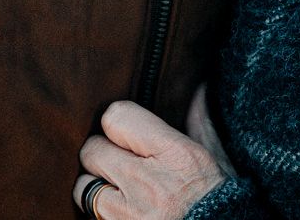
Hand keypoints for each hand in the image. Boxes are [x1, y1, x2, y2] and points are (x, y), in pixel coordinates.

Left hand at [75, 101, 224, 219]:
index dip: (116, 123)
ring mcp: (131, 216)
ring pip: (83, 187)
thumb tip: (196, 92)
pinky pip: (91, 214)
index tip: (123, 132)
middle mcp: (150, 184)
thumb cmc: (215, 201)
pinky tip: (120, 210)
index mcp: (176, 156)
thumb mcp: (214, 160)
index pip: (116, 117)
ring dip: (95, 187)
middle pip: (93, 150)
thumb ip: (198, 125)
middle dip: (102, 154)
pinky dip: (100, 212)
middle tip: (118, 162)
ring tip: (116, 190)